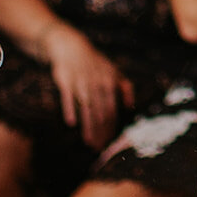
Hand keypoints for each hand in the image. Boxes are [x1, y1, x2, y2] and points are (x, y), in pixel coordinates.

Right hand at [44, 28, 134, 148]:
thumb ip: (125, 88)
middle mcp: (96, 83)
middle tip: (99, 148)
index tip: (109, 142)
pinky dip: (70, 109)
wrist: (72, 47)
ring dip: (88, 126)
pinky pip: (68, 97)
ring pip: (86, 108)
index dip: (111, 127)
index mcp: (109, 82)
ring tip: (89, 142)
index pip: (112, 109)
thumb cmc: (95, 64)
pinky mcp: (66, 80)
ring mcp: (81, 81)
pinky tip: (71, 123)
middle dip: (100, 131)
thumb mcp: (114, 71)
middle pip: (100, 112)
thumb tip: (131, 107)